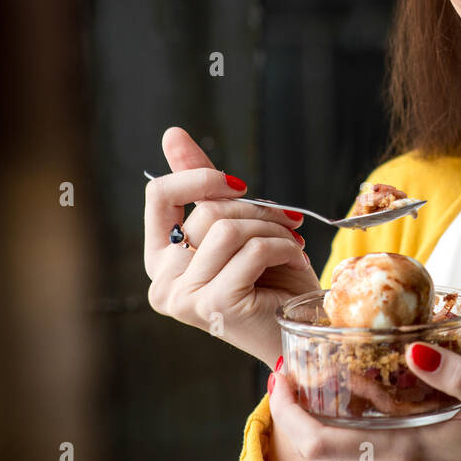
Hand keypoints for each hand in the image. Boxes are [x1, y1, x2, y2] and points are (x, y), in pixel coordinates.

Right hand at [144, 126, 319, 366]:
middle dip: (257, 210)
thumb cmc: (270, 278)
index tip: (239, 183)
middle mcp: (162, 282)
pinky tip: (295, 259)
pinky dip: (283, 246)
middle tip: (287, 223)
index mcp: (161, 259)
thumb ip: (201, 186)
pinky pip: (251, 250)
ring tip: (290, 242)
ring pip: (228, 228)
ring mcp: (185, 298)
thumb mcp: (236, 225)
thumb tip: (172, 134)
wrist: (302, 326)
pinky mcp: (215, 306)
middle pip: (206, 211)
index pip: (159, 195)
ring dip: (272, 228)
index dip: (199, 177)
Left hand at [266, 342, 460, 460]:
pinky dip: (345, 428)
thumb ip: (455, 372)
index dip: (288, 409)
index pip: (319, 442)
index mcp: (406, 454)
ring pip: (338, 455)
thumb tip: (414, 349)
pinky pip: (361, 458)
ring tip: (319, 375)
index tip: (281, 373)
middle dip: (294, 411)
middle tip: (291, 368)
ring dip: (318, 419)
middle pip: (318, 450)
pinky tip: (359, 397)